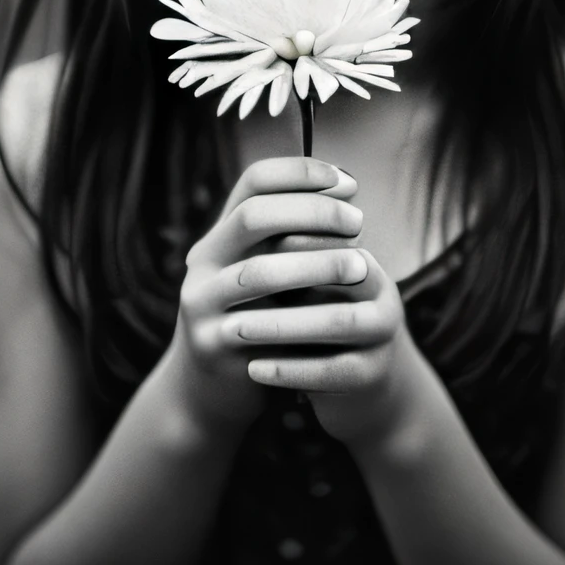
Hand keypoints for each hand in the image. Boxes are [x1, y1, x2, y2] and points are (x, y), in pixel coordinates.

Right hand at [168, 155, 364, 435]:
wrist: (207, 391)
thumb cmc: (255, 322)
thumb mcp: (270, 275)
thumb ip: (294, 241)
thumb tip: (346, 195)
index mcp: (220, 236)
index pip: (255, 181)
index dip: (302, 173)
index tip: (349, 183)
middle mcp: (203, 262)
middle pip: (254, 216)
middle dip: (313, 213)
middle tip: (358, 221)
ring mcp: (202, 303)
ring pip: (259, 273)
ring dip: (316, 265)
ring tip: (362, 268)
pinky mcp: (211, 345)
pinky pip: (259, 328)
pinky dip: (302, 320)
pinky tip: (338, 316)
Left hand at [224, 243, 424, 451]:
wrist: (361, 387)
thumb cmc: (319, 325)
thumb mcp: (308, 294)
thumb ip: (286, 267)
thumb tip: (238, 230)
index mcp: (365, 267)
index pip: (330, 239)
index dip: (292, 239)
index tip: (245, 242)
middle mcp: (383, 297)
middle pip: (339, 276)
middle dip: (285, 278)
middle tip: (234, 286)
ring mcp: (383, 337)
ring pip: (338, 323)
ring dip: (283, 324)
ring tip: (235, 328)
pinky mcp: (372, 376)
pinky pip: (331, 370)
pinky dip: (289, 369)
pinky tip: (253, 369)